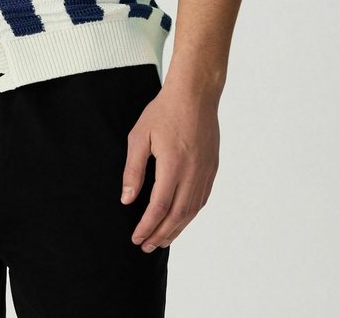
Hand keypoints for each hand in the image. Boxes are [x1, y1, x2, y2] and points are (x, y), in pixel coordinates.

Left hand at [120, 80, 219, 250]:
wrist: (195, 94)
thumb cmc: (164, 111)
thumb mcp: (140, 136)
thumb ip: (133, 170)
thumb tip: (127, 200)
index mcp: (173, 164)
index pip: (159, 206)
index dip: (147, 226)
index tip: (136, 238)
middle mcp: (193, 172)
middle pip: (177, 215)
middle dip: (160, 234)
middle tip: (146, 246)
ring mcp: (205, 171)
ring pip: (191, 211)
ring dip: (176, 229)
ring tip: (161, 240)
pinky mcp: (212, 168)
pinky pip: (201, 199)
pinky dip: (189, 215)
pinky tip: (179, 220)